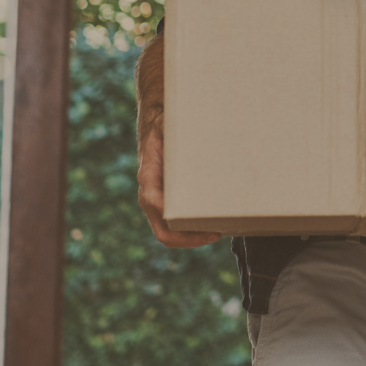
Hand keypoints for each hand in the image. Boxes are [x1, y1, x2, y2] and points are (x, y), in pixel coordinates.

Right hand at [137, 126, 222, 248]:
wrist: (155, 125)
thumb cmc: (165, 126)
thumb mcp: (169, 126)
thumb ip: (176, 133)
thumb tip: (201, 132)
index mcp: (148, 176)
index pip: (155, 204)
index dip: (174, 218)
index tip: (198, 222)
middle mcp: (150, 192)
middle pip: (162, 230)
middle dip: (188, 239)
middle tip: (215, 235)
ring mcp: (156, 199)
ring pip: (167, 232)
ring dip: (190, 239)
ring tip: (216, 233)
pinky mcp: (166, 200)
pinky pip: (173, 223)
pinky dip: (190, 231)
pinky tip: (210, 226)